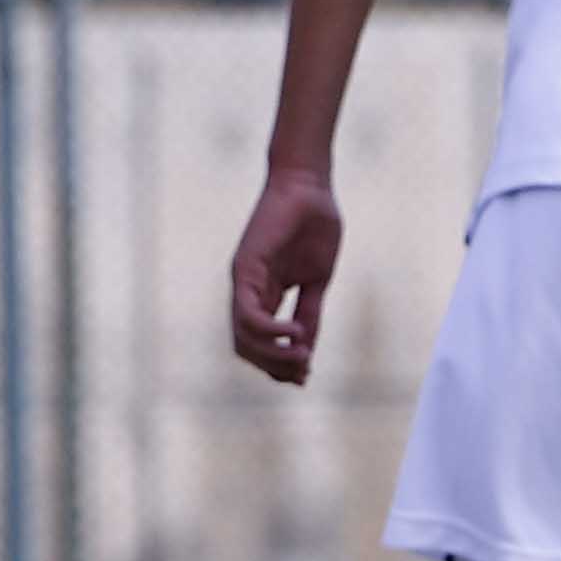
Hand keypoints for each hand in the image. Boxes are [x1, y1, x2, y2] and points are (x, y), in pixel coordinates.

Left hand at [229, 165, 341, 384]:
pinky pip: (249, 315)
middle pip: (247, 347)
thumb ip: (310, 311)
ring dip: (272, 356)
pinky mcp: (245, 269)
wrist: (308, 186)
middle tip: (304, 372)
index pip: (260, 342)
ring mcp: (243, 281)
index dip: (279, 365)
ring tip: (301, 357)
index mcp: (264, 294)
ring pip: (243, 337)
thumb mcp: (317, 279)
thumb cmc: (314, 225)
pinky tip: (295, 334)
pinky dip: (270, 332)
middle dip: (275, 368)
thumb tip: (306, 347)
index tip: (306, 375)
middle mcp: (248, 291)